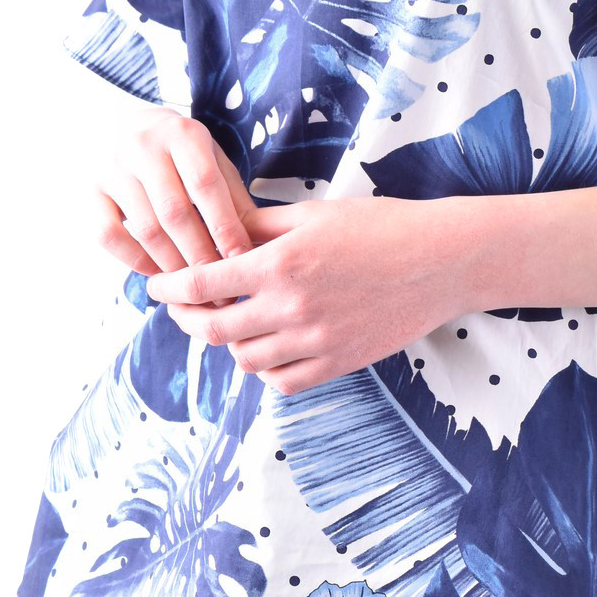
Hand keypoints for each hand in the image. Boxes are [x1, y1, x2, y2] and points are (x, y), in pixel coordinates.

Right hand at [92, 106, 256, 276]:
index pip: (205, 186)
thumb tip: (254, 247)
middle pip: (175, 212)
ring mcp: (111, 167)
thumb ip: (233, 197)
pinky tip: (159, 274)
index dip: (225, 227)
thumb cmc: (183, 153)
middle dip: (201, 255)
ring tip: (195, 287)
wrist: (130, 126)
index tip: (241, 260)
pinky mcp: (91, 190)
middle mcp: (142, 145)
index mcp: (182, 132)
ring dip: (173, 265)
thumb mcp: (213, 160)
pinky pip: (109, 235)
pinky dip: (135, 261)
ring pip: (145, 228)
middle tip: (220, 288)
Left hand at [144, 197, 471, 394]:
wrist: (440, 261)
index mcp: (280, 264)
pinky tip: (270, 348)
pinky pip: (283, 382)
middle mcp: (291, 308)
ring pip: (245, 359)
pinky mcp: (338, 363)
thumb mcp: (312, 214)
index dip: (168, 287)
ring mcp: (315, 341)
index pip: (201, 283)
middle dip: (188, 318)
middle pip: (212, 328)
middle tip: (184, 309)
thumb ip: (259, 228)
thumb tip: (216, 235)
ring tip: (233, 325)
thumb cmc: (380, 227)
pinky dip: (267, 370)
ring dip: (230, 343)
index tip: (155, 286)